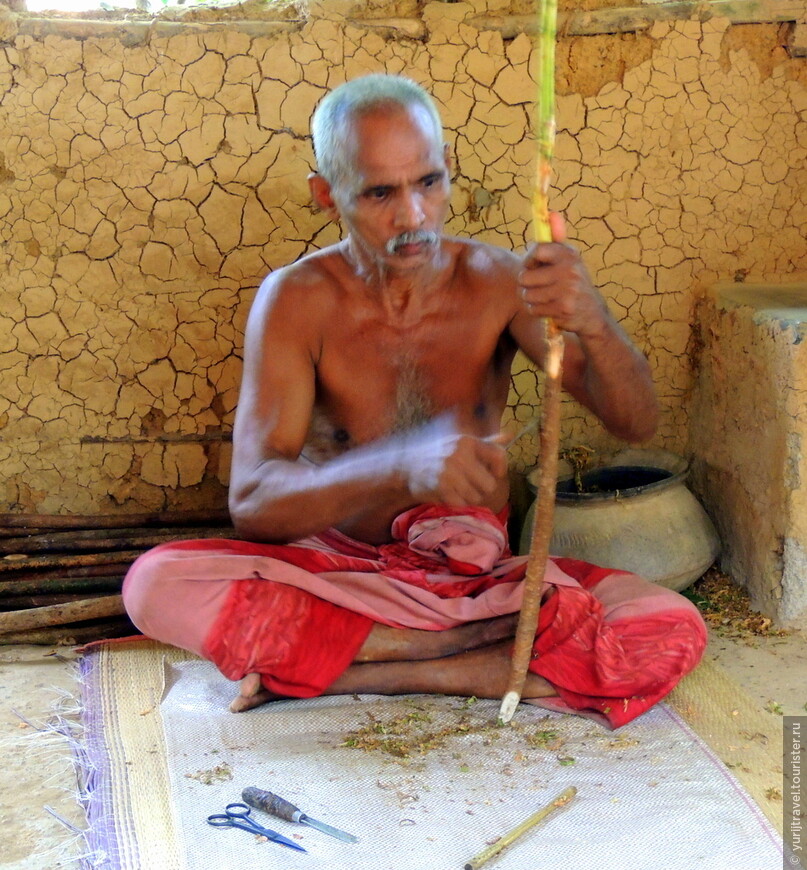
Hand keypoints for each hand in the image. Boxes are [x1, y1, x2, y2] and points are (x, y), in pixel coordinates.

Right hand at [397, 416, 507, 506]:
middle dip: (482, 488)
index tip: (493, 473)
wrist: (405, 465)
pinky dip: (457, 502)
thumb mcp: (461, 443)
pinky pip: (462, 504)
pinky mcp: (441, 488)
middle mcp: (459, 454)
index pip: (499, 456)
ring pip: (476, 497)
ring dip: (469, 497)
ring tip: (456, 488)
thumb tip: (511, 435)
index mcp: (467, 441)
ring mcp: (449, 472)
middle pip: (490, 485)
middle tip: (470, 484)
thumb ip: (486, 442)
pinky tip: (448, 494)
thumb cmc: (438, 453)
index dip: (500, 469)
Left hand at [517, 213, 610, 340]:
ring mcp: (567, 290)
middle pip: (525, 276)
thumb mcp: (568, 259)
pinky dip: (537, 310)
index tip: (532, 266)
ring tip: (544, 298)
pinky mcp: (563, 308)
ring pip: (527, 294)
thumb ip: (557, 238)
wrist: (592, 313)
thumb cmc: (573, 283)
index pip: (537, 249)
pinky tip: (548, 308)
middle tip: (538, 286)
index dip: (528, 260)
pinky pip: (533, 309)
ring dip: (531, 299)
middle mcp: (570, 269)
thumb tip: (552, 213)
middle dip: (527, 284)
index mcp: (569, 254)